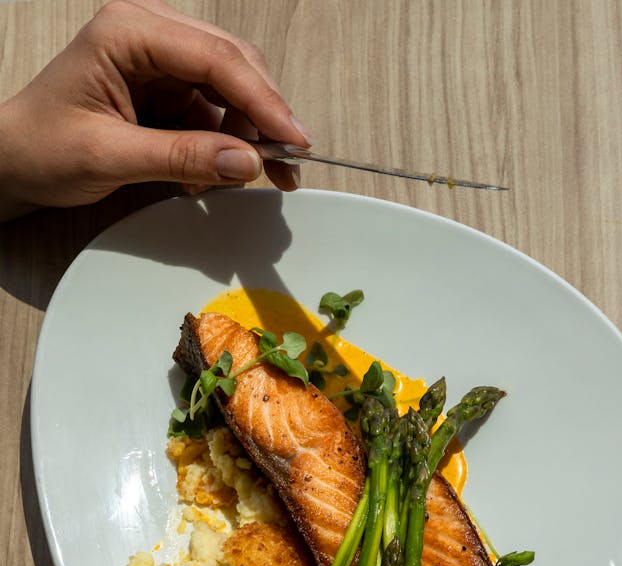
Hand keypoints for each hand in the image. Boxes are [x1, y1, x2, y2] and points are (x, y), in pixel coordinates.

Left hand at [0, 0, 310, 219]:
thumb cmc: (43, 147)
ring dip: (249, 137)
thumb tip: (246, 163)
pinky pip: (214, 114)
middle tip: (289, 165)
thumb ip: (181, 157)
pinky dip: (226, 147)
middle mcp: (149, 35)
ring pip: (231, 92)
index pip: (216, 58)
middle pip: (234, 65)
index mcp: (129, 31)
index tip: (293, 141)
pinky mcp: (166, 91)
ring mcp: (160, 62)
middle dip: (265, 117)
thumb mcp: (110, 156)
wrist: (14, 162)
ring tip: (255, 179)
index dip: (263, 101)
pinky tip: (220, 175)